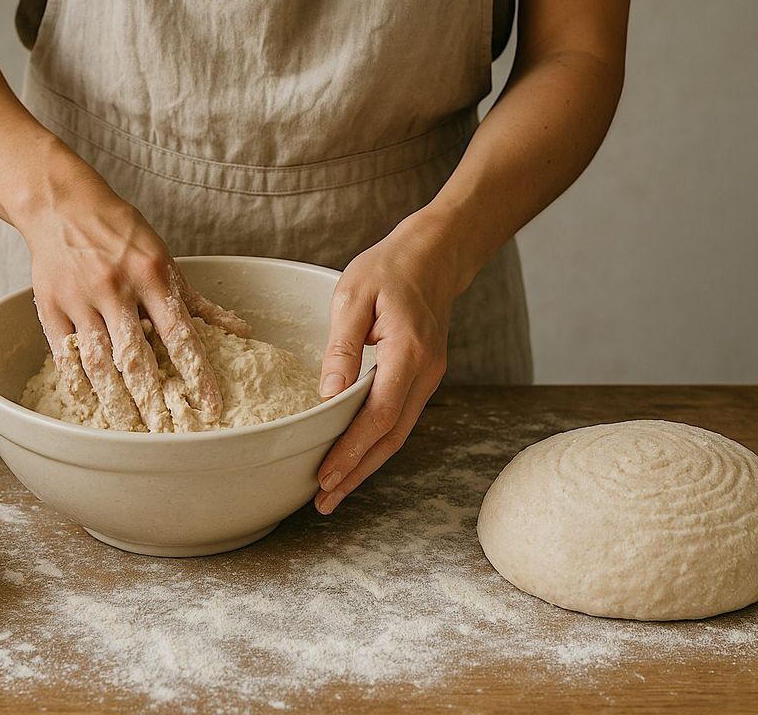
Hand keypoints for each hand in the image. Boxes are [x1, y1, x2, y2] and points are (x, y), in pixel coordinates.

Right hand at [16, 146, 247, 431]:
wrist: (61, 204)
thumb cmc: (120, 232)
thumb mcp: (163, 257)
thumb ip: (196, 300)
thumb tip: (239, 331)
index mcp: (151, 275)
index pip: (180, 335)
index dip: (197, 374)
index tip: (209, 406)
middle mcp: (116, 288)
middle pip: (136, 357)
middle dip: (153, 400)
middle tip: (166, 433)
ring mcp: (80, 299)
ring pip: (99, 362)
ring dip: (115, 401)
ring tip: (129, 430)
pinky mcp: (50, 307)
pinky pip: (65, 354)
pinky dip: (78, 383)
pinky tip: (90, 405)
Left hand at [314, 214, 463, 513]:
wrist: (434, 255)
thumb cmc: (389, 268)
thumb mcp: (353, 295)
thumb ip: (341, 345)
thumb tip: (328, 395)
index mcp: (408, 354)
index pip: (378, 417)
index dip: (351, 452)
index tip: (324, 477)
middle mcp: (425, 374)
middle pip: (390, 438)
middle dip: (356, 473)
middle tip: (322, 502)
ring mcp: (428, 378)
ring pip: (397, 433)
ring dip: (366, 464)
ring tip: (334, 492)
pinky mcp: (423, 377)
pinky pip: (398, 418)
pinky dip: (375, 443)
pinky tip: (354, 457)